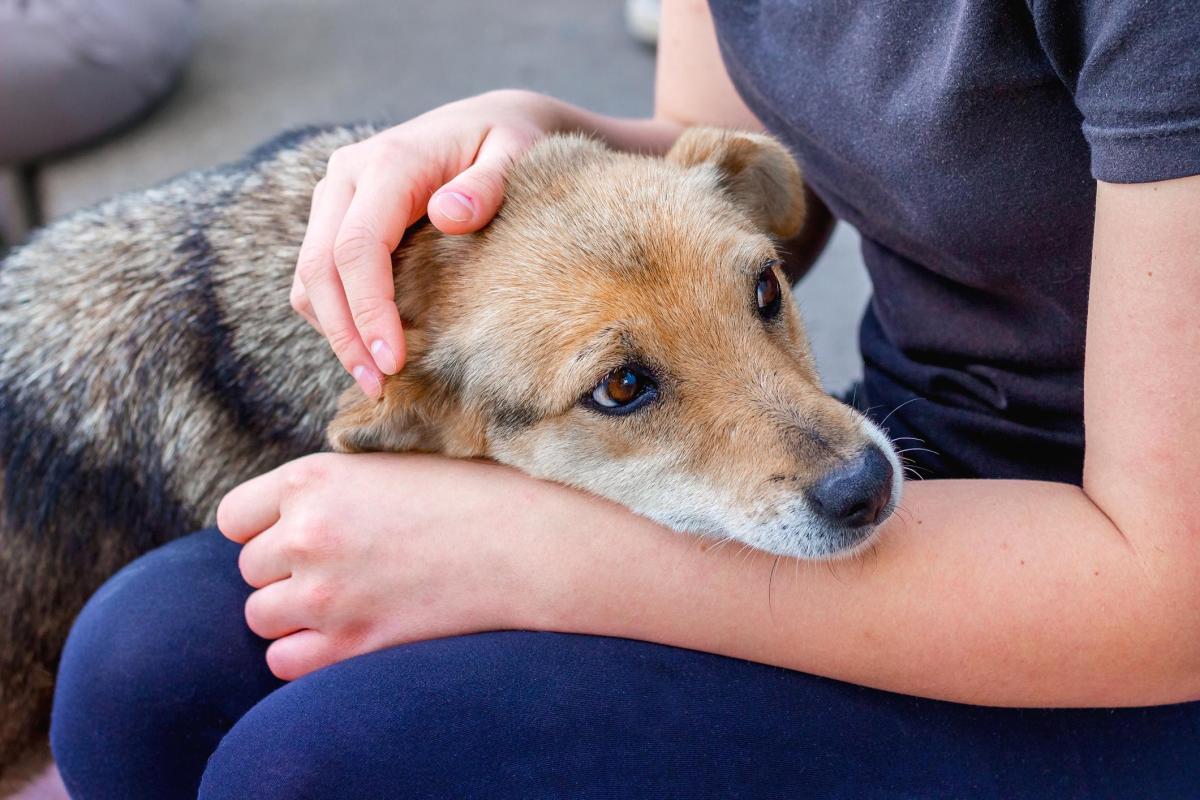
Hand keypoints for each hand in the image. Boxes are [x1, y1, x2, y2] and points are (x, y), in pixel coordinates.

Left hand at [216, 453, 577, 679]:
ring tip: (344, 599)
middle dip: (285, 570)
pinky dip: (305, 652)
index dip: (263, 526)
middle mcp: (306, 535)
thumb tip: (290, 509)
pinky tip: (345, 632)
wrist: (526, 542)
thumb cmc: (469, 493)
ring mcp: (324, 594)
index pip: (234, 517)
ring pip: (260, 617)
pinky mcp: (351, 643)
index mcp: (312, 479)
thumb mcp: (388, 465)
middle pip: (250, 569)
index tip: (296, 532)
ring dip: (293, 613)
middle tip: (341, 565)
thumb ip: (329, 486)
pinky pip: (284, 661)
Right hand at [291, 90, 563, 396]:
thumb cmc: (507, 143)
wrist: (487, 123)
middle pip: (319, 268)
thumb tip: (448, 215)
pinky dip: (335, 315)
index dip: (369, 310)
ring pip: (308, 276)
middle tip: (379, 386)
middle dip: (344, 334)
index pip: (357, 247)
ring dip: (333, 331)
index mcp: (388, 162)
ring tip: (375, 378)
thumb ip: (487, 184)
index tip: (393, 361)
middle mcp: (346, 176)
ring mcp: (335, 196)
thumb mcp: (514, 154)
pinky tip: (371, 346)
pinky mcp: (334, 217)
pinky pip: (317, 275)